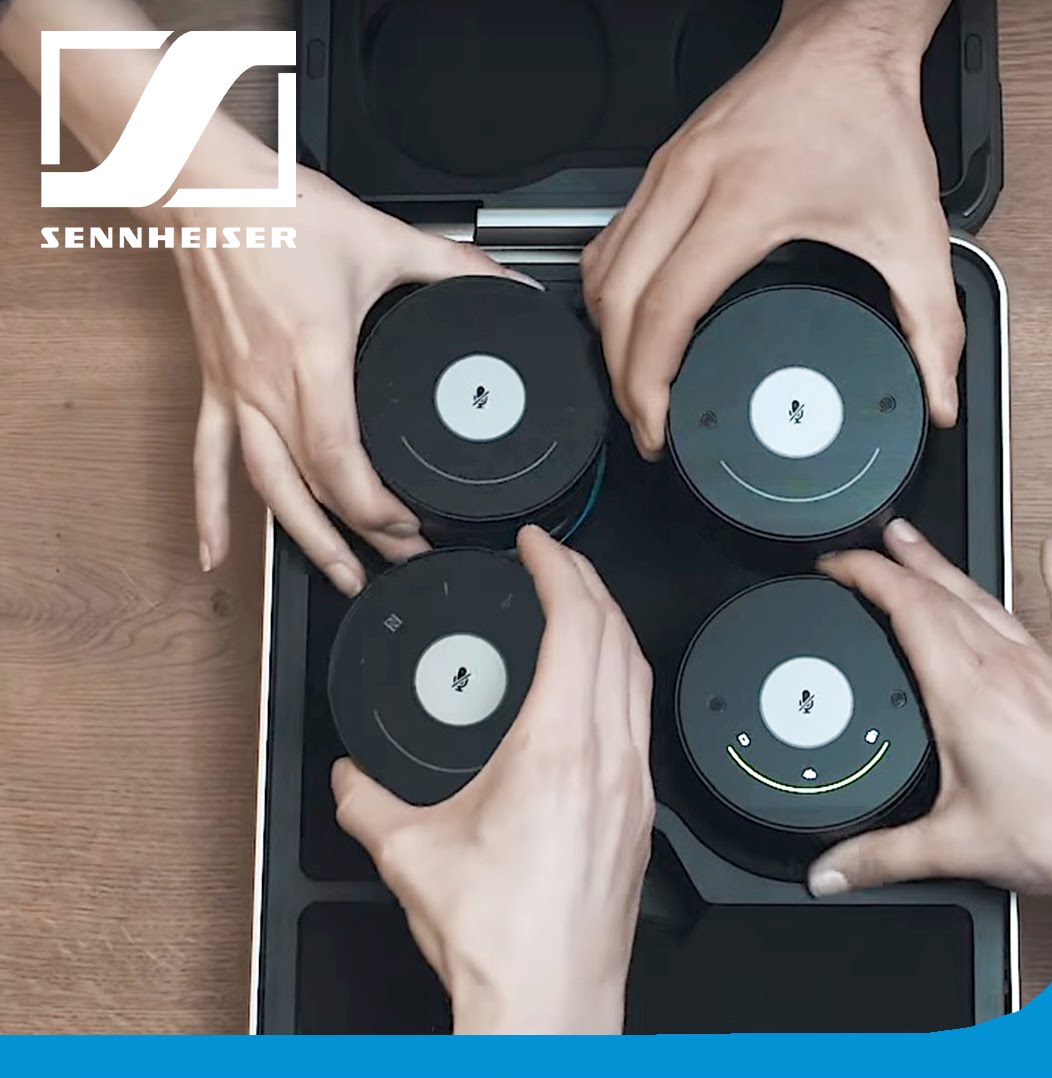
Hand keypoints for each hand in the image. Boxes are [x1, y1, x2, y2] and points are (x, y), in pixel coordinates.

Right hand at [173, 147, 529, 593]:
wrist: (203, 187)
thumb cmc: (279, 209)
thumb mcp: (383, 238)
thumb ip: (454, 267)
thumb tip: (511, 282)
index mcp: (315, 354)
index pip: (342, 461)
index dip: (377, 508)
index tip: (415, 523)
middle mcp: (269, 384)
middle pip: (313, 489)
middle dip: (361, 537)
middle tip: (403, 562)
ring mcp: (237, 390)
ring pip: (266, 489)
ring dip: (303, 541)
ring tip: (339, 579)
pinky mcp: (216, 386)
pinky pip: (207, 462)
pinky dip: (210, 512)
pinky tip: (213, 555)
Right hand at [331, 527, 654, 1034]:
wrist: (548, 1000)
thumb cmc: (498, 938)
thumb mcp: (408, 854)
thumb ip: (365, 801)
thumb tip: (347, 778)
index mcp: (559, 748)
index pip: (577, 625)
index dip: (560, 570)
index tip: (539, 545)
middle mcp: (609, 759)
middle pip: (618, 639)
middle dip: (589, 585)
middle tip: (557, 560)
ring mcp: (635, 787)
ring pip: (639, 679)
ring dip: (612, 631)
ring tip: (580, 610)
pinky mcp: (641, 817)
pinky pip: (641, 723)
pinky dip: (621, 682)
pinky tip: (597, 693)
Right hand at [581, 0, 962, 459]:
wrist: (845, 44)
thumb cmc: (868, 117)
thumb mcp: (915, 231)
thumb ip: (935, 324)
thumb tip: (938, 395)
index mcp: (744, 201)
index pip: (666, 307)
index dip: (650, 380)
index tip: (659, 425)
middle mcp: (690, 181)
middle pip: (615, 296)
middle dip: (620, 376)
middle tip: (647, 425)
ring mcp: (667, 169)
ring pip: (601, 266)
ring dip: (607, 335)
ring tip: (637, 387)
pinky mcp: (664, 164)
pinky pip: (612, 237)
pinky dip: (612, 291)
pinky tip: (634, 322)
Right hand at [808, 520, 1051, 901]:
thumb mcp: (952, 847)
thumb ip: (881, 858)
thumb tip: (830, 873)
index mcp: (966, 694)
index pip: (907, 609)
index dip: (867, 575)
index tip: (838, 564)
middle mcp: (1006, 667)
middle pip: (944, 594)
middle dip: (901, 562)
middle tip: (873, 540)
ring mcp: (1048, 669)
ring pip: (991, 600)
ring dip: (951, 568)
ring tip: (921, 543)